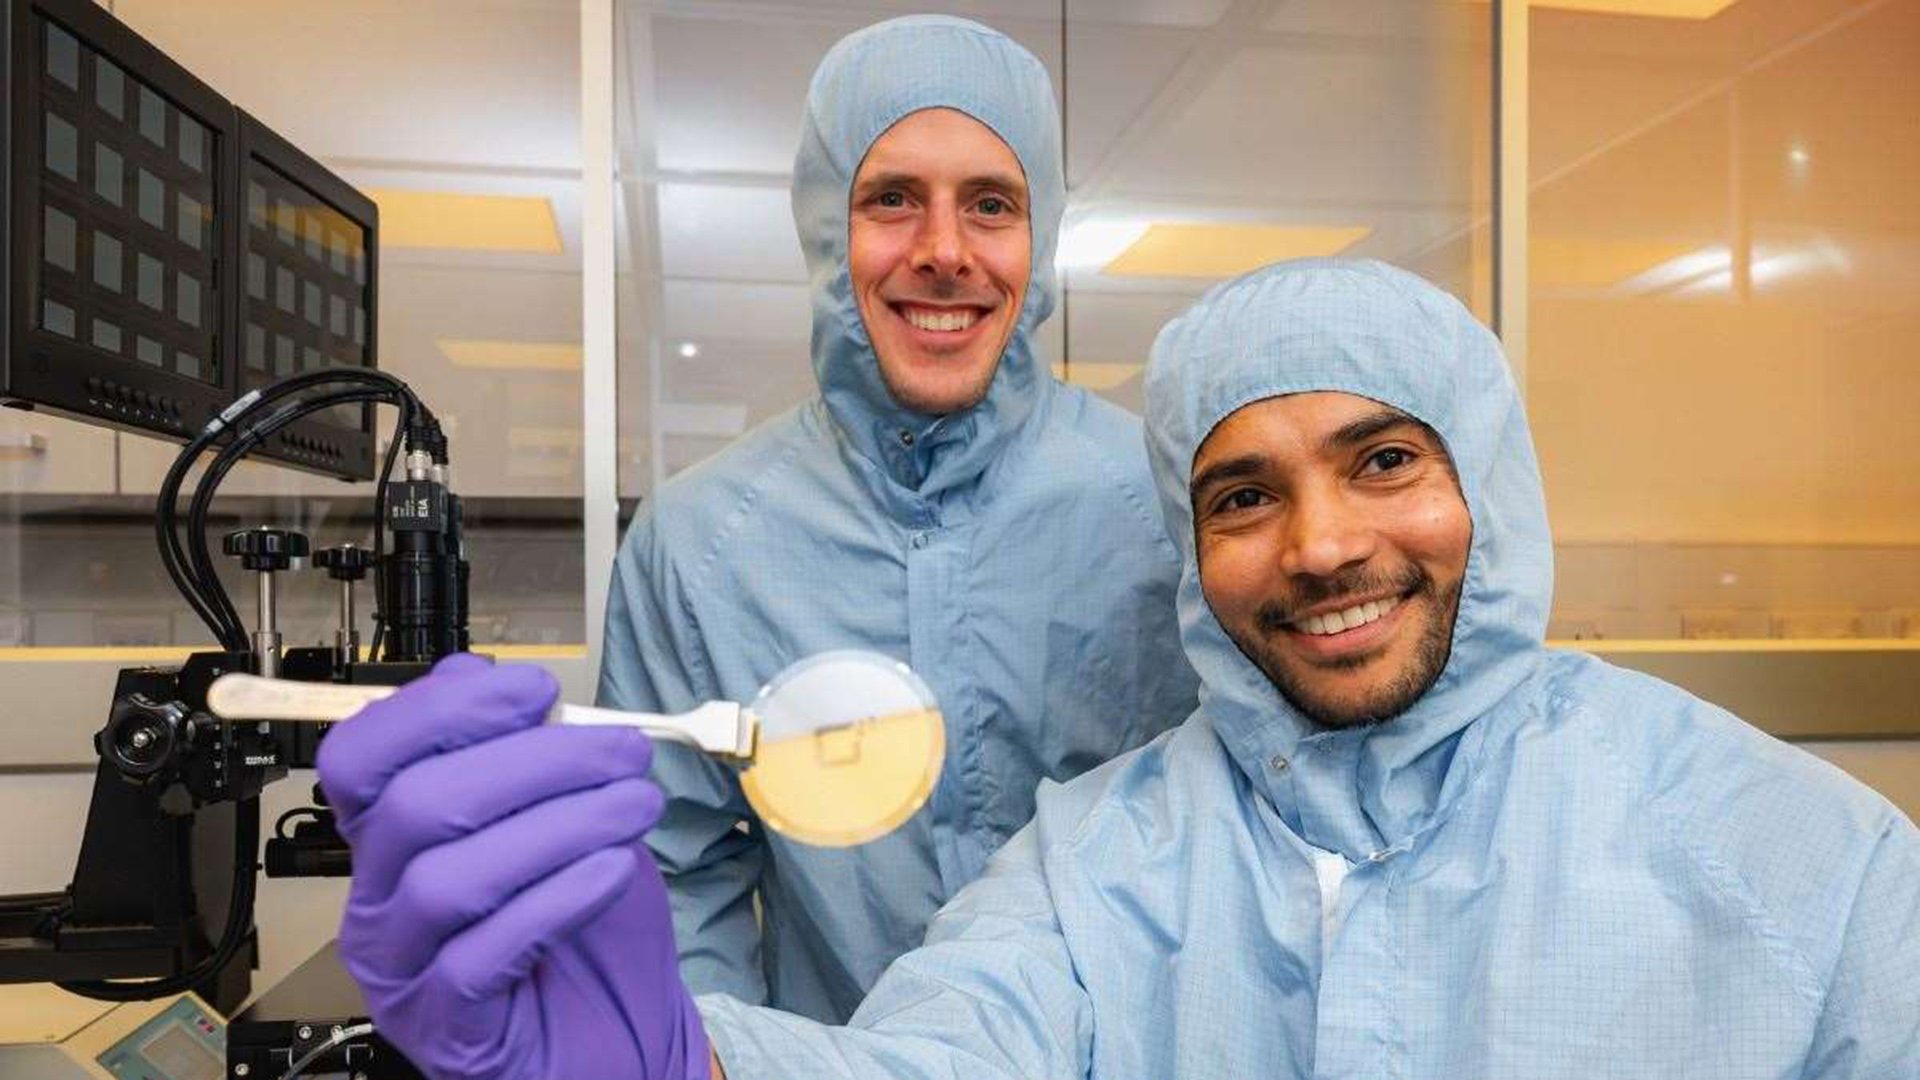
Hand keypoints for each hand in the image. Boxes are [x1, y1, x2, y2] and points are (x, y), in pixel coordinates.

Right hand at [317, 654, 709, 1079]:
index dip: (438, 711)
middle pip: (415, 806)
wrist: (621, 1040)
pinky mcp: (449, 1029)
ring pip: (448, 879)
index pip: (361, 758)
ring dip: (557, 826)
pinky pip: (482, 956)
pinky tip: (613, 872)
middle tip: (622, 751)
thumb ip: (522, 759)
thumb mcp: (563, 827)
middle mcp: (379, 904)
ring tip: (636, 807)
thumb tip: (502, 683)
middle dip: (532, 762)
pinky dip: (555, 900)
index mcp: (391, 841)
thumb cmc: (585, 937)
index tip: (535, 690)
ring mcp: (405, 972)